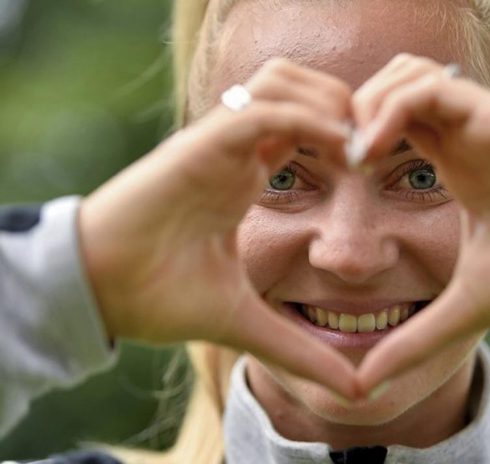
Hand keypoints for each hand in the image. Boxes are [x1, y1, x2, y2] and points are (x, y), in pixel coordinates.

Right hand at [79, 58, 359, 399]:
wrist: (99, 294)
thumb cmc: (160, 297)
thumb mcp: (246, 322)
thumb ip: (299, 349)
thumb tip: (351, 391)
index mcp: (245, 176)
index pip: (304, 124)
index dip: (347, 135)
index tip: (380, 168)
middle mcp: (236, 152)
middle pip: (299, 86)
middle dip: (345, 104)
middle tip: (379, 147)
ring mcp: (218, 145)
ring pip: (281, 81)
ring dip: (328, 102)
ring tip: (360, 148)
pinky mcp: (201, 146)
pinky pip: (261, 111)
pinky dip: (305, 119)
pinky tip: (342, 149)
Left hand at [351, 54, 489, 393]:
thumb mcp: (462, 309)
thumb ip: (414, 340)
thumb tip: (366, 385)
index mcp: (453, 164)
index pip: (390, 124)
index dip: (353, 140)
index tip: (332, 178)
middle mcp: (460, 135)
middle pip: (389, 87)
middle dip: (351, 113)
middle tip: (335, 160)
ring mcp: (474, 121)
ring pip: (404, 74)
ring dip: (367, 107)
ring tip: (355, 157)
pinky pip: (427, 87)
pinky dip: (389, 110)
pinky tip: (374, 151)